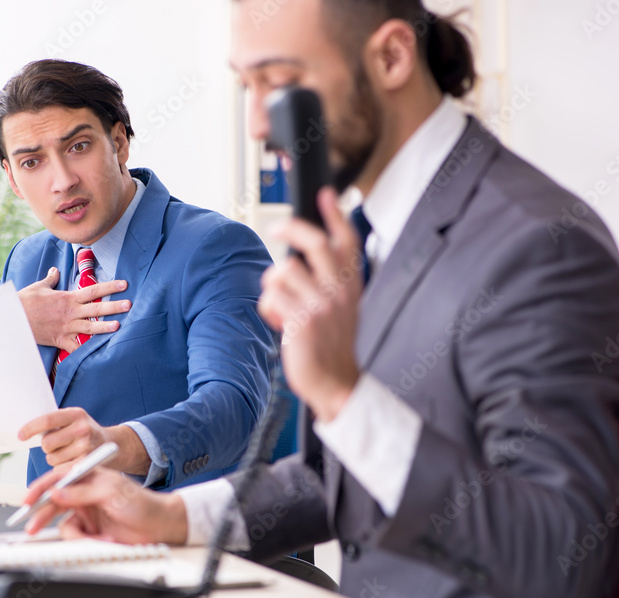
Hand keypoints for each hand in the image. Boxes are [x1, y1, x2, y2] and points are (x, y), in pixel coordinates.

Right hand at [18, 267, 130, 349]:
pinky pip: (75, 347)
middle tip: (129, 305)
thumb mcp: (39, 287)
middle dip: (113, 306)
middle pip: (96, 308)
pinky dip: (85, 350)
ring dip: (105, 327)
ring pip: (89, 327)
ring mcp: (66, 327)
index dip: (109, 286)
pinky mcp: (60, 340)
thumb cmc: (25, 302)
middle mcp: (70, 312)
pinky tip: (98, 352)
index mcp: (67, 298)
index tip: (124, 284)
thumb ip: (51, 279)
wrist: (11, 318)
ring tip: (119, 326)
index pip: (93, 290)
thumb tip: (55, 271)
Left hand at [18, 407, 151, 474]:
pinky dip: (61, 468)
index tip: (20, 435)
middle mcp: (83, 429)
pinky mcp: (86, 463)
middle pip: (47, 443)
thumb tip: (25, 432)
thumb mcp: (74, 419)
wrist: (113, 444)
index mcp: (76, 414)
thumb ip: (54, 422)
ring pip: (52, 458)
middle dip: (47, 446)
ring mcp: (86, 446)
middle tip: (57, 445)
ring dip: (55, 458)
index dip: (30, 428)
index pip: (47, 420)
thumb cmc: (85, 432)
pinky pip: (60, 469)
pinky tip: (72, 461)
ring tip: (69, 452)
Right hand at [21, 467, 187, 543]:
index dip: (41, 488)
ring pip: (64, 524)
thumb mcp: (111, 491)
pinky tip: (104, 540)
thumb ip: (82, 492)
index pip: (58, 478)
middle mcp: (84, 493)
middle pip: (54, 503)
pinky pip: (76, 537)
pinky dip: (87, 541)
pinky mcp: (91, 530)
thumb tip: (56, 493)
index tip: (28, 500)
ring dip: (78, 534)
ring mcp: (87, 512)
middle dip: (43, 515)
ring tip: (94, 538)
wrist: (158, 525)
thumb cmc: (141, 502)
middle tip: (32, 527)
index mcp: (89, 476)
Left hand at [258, 187, 363, 420]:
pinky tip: (278, 322)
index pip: (348, 242)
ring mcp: (323, 305)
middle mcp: (340, 291)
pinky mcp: (304, 320)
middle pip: (315, 243)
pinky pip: (272, 297)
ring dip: (273, 285)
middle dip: (292, 229)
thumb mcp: (341, 309)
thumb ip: (329, 283)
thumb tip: (297, 260)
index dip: (336, 215)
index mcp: (351, 286)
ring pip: (284, 271)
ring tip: (281, 304)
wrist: (335, 382)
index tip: (326, 194)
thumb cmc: (331, 345)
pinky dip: (268, 308)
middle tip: (277, 226)